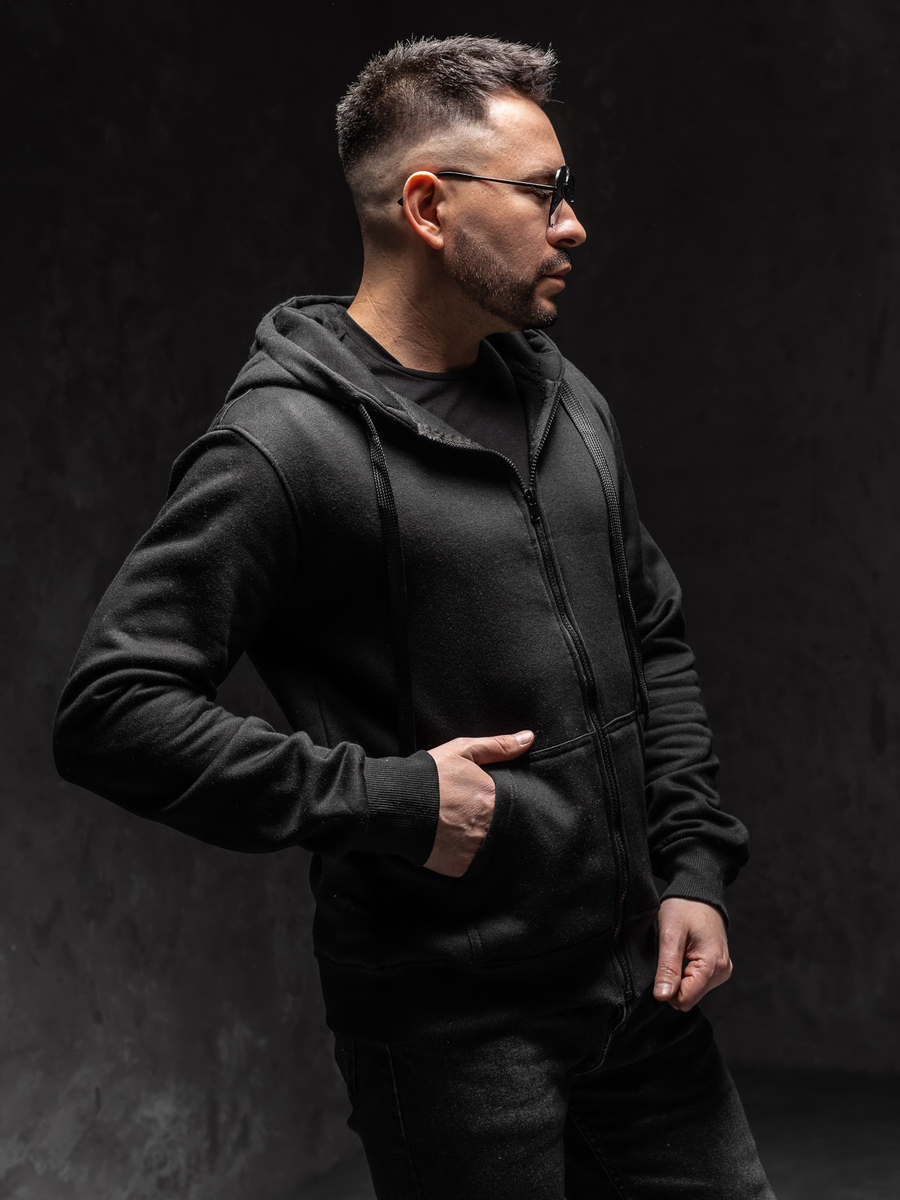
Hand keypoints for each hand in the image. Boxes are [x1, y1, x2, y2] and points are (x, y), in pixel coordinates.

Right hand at [423, 731, 533, 876]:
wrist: (394, 803)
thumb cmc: (428, 776)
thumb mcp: (462, 751)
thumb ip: (498, 745)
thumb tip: (528, 738)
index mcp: (493, 797)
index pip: (514, 804)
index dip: (502, 803)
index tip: (487, 802)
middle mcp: (490, 825)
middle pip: (503, 827)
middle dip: (492, 822)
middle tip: (472, 816)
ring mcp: (476, 848)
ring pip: (489, 847)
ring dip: (481, 841)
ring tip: (462, 830)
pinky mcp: (462, 867)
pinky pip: (473, 864)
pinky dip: (466, 856)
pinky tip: (454, 844)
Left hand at [653, 897, 732, 1010]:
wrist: (698, 892)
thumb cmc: (684, 907)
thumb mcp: (670, 934)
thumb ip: (667, 968)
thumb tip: (662, 997)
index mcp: (713, 965)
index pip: (685, 1000)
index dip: (666, 988)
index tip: (661, 966)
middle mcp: (722, 972)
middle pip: (688, 997)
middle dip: (673, 981)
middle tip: (669, 955)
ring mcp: (721, 971)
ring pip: (691, 991)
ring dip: (678, 976)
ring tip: (677, 951)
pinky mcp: (717, 968)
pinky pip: (696, 983)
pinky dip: (684, 972)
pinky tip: (683, 954)